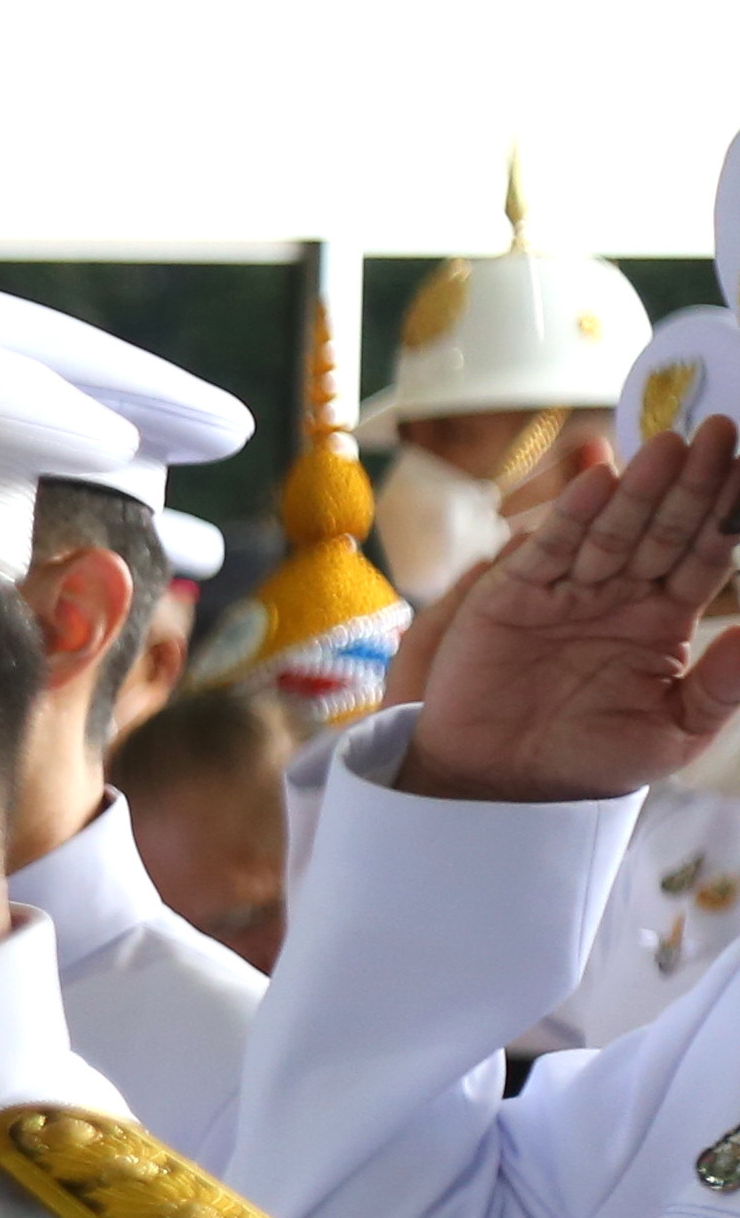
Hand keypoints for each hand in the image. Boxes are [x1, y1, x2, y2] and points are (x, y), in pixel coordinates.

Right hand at [395, 417, 739, 803]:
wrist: (501, 785)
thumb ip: (723, 684)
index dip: (727, 514)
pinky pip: (548, 550)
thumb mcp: (674, 732)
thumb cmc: (592, 762)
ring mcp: (567, 590)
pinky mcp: (513, 595)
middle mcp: (620, 594)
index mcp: (665, 619)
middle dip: (692, 484)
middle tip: (718, 432)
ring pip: (612, 530)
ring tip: (668, 445)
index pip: (706, 556)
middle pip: (664, 530)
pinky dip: (571, 517)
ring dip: (640, 488)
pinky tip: (599, 483)